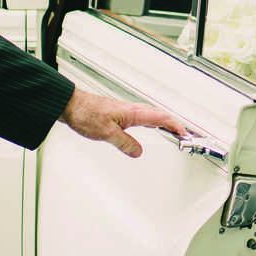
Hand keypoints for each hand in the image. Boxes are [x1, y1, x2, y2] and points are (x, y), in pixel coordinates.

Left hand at [60, 89, 187, 157]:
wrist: (70, 104)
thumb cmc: (85, 113)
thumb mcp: (107, 134)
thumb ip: (125, 143)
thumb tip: (137, 151)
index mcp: (133, 112)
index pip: (161, 118)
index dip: (175, 125)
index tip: (186, 133)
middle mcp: (131, 109)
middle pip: (159, 115)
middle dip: (174, 123)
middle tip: (184, 133)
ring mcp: (125, 110)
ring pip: (151, 114)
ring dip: (164, 122)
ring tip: (172, 130)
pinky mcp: (119, 112)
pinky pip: (142, 116)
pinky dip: (151, 121)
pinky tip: (148, 126)